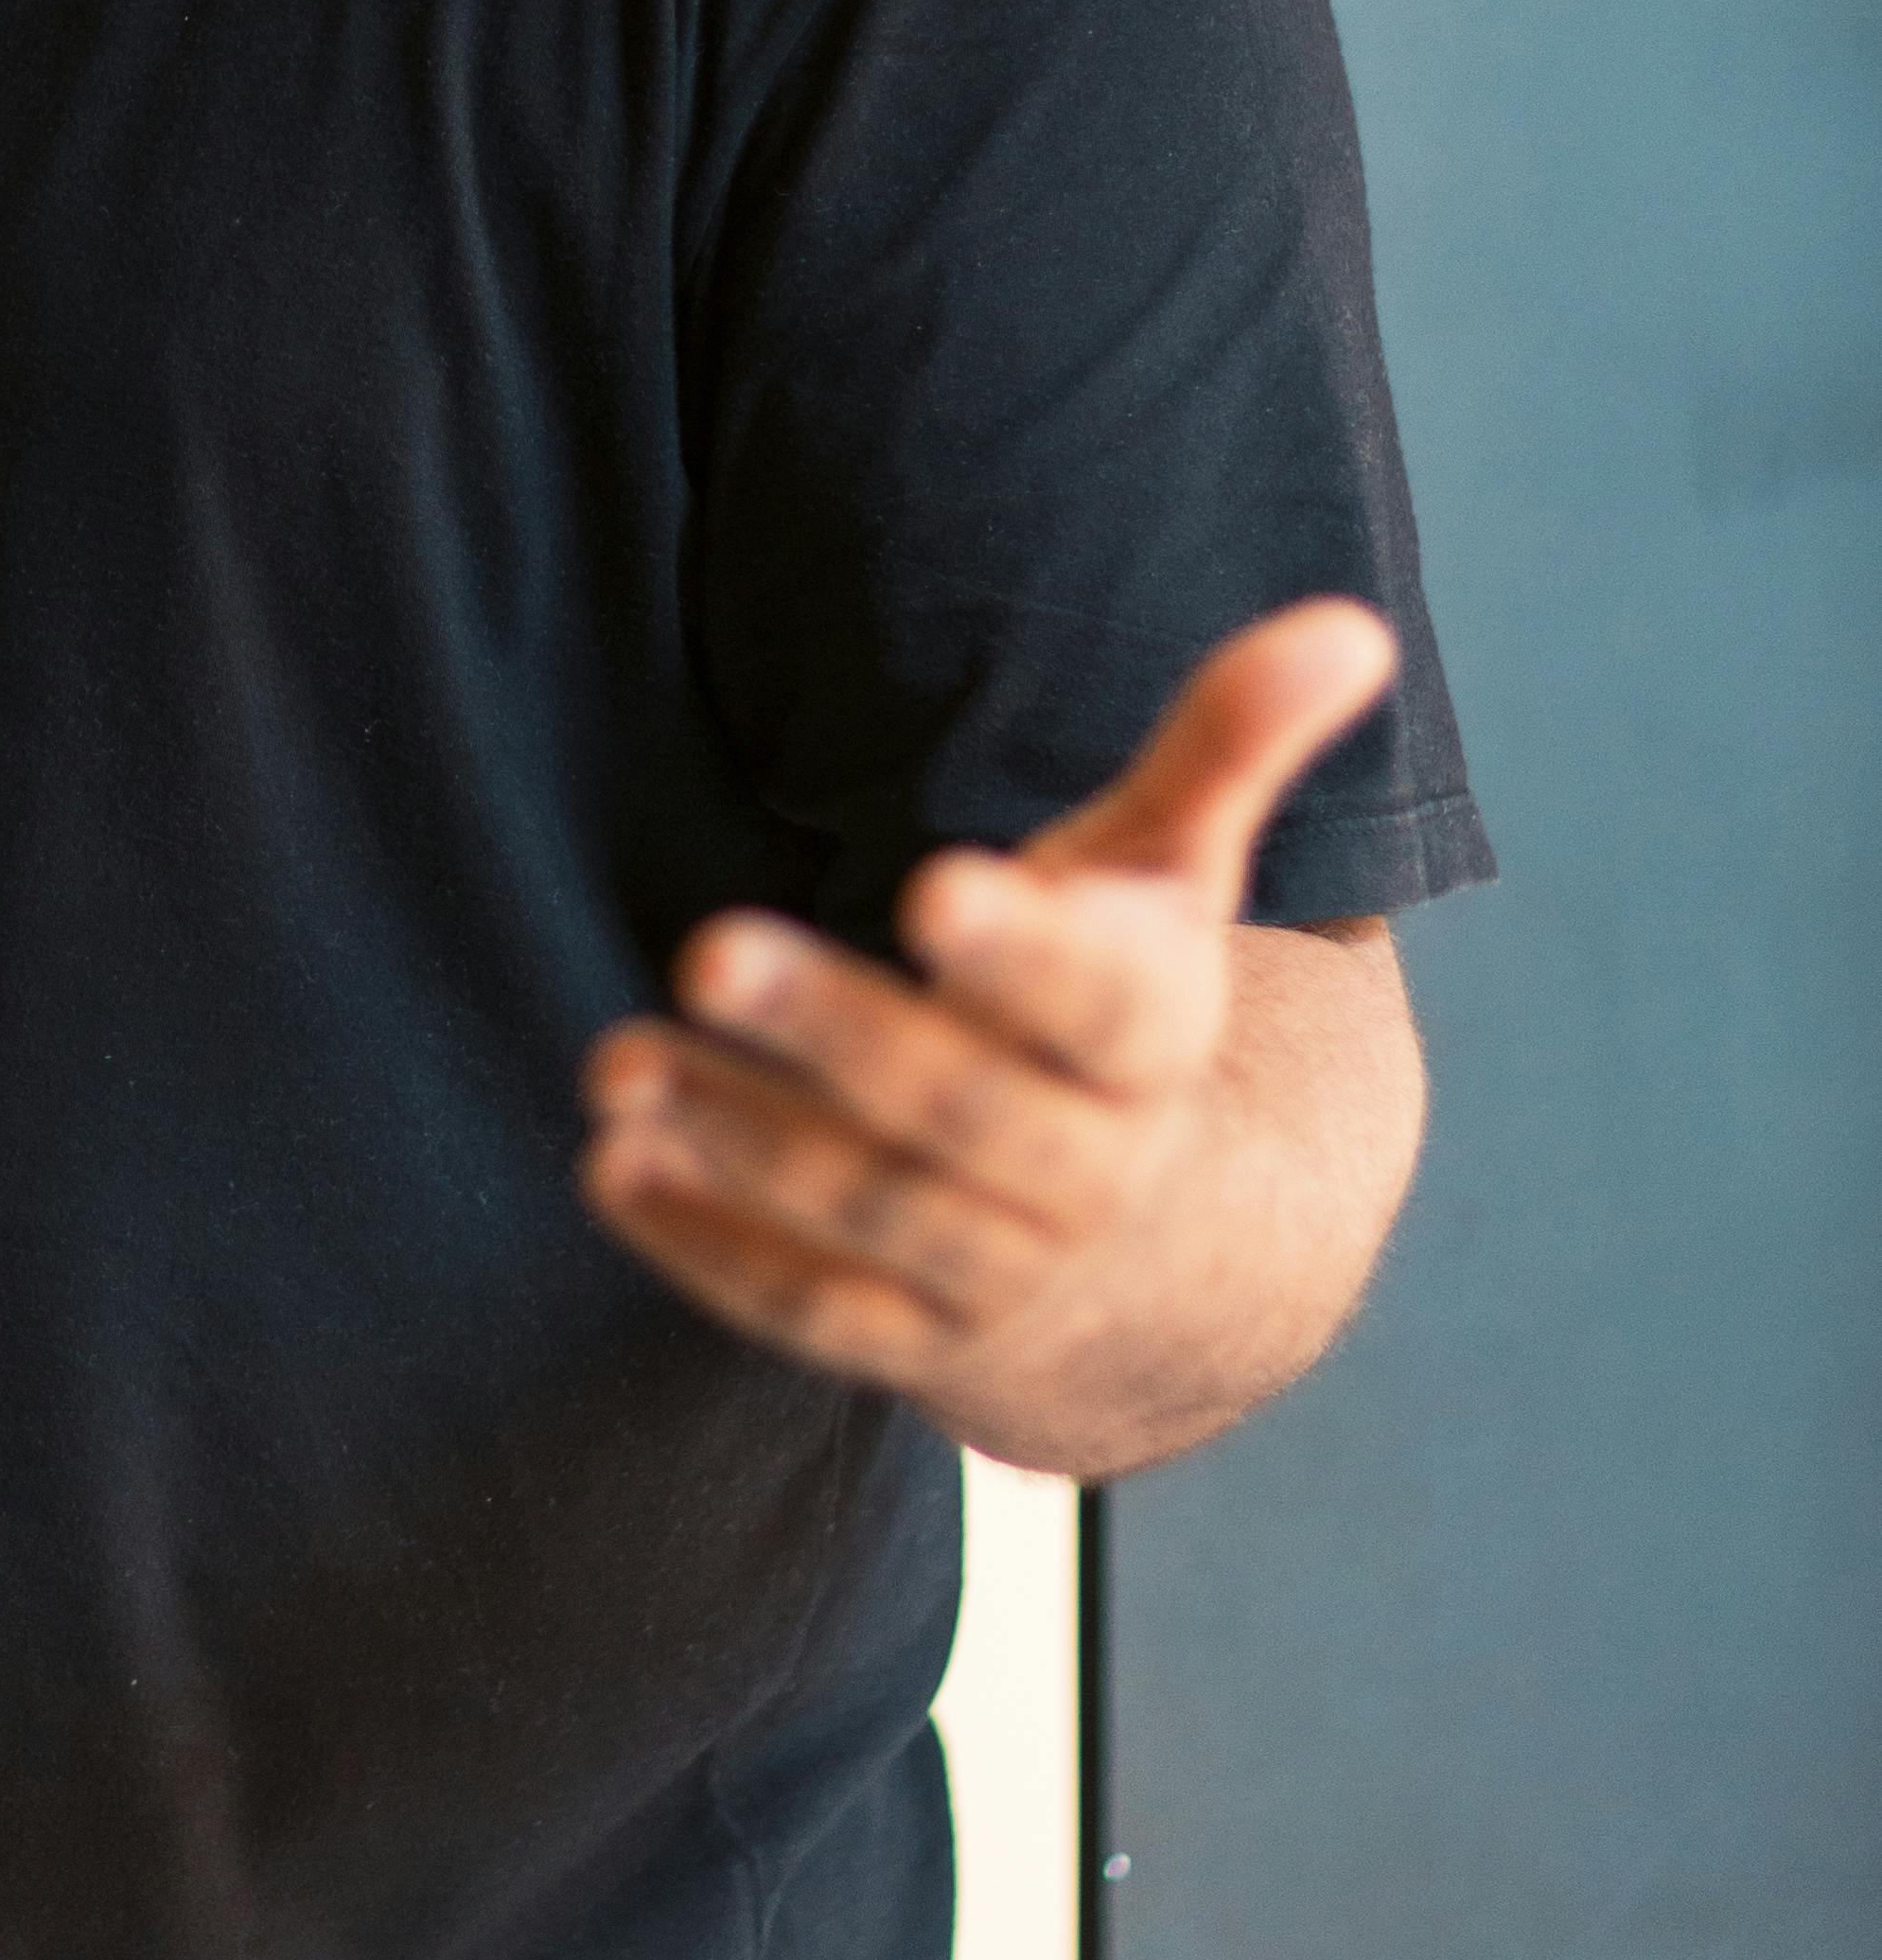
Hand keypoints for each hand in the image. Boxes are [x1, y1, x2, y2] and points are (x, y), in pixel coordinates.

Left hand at [579, 603, 1412, 1473]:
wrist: (1166, 1268)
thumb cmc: (1122, 1013)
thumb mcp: (1173, 881)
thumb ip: (1227, 747)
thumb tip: (1352, 621)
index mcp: (1155, 1039)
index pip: (1101, 1001)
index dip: (1023, 950)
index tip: (934, 885)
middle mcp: (1089, 1167)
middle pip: (962, 1107)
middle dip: (835, 1031)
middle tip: (705, 947)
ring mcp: (999, 1267)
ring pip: (872, 1211)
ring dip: (740, 1138)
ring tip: (618, 1058)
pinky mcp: (910, 1338)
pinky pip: (811, 1309)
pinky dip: (709, 1248)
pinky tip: (607, 1164)